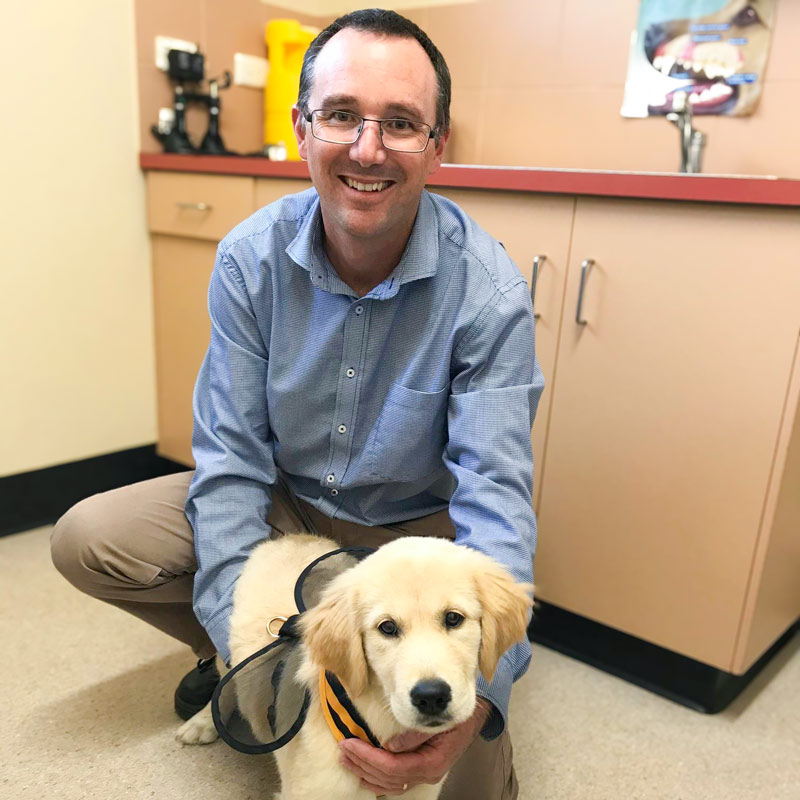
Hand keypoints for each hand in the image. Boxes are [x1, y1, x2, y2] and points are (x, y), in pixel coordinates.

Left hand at [338, 699, 491, 795]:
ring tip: (346, 758)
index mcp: (431, 762)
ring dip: (364, 771)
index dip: (368, 757)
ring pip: (388, 782)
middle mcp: (427, 774)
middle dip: (361, 763)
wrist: (472, 720)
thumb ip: (415, 734)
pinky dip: (376, 779)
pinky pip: (395, 782)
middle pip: (387, 776)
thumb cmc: (455, 717)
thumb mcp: (438, 720)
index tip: (350, 743)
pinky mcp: (420, 771)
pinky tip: (362, 773)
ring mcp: (423, 775)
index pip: (392, 766)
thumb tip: (389, 746)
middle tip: (343, 748)